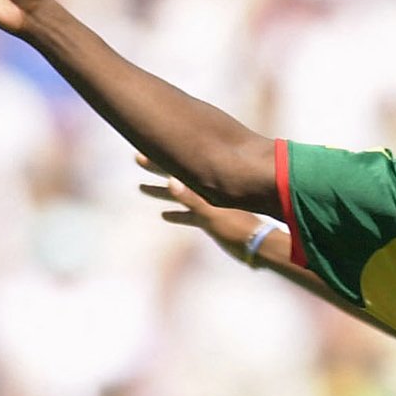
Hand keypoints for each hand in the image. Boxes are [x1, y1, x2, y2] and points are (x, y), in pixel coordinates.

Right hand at [137, 153, 263, 260]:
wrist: (259, 246)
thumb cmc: (238, 228)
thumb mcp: (212, 213)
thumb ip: (192, 199)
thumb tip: (171, 181)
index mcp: (207, 185)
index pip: (179, 166)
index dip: (161, 158)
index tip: (142, 149)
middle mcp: (207, 192)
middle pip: (177, 176)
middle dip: (157, 168)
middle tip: (137, 158)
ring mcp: (209, 206)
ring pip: (180, 196)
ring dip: (162, 192)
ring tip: (141, 187)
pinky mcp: (211, 221)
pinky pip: (190, 215)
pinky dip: (178, 214)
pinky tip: (164, 215)